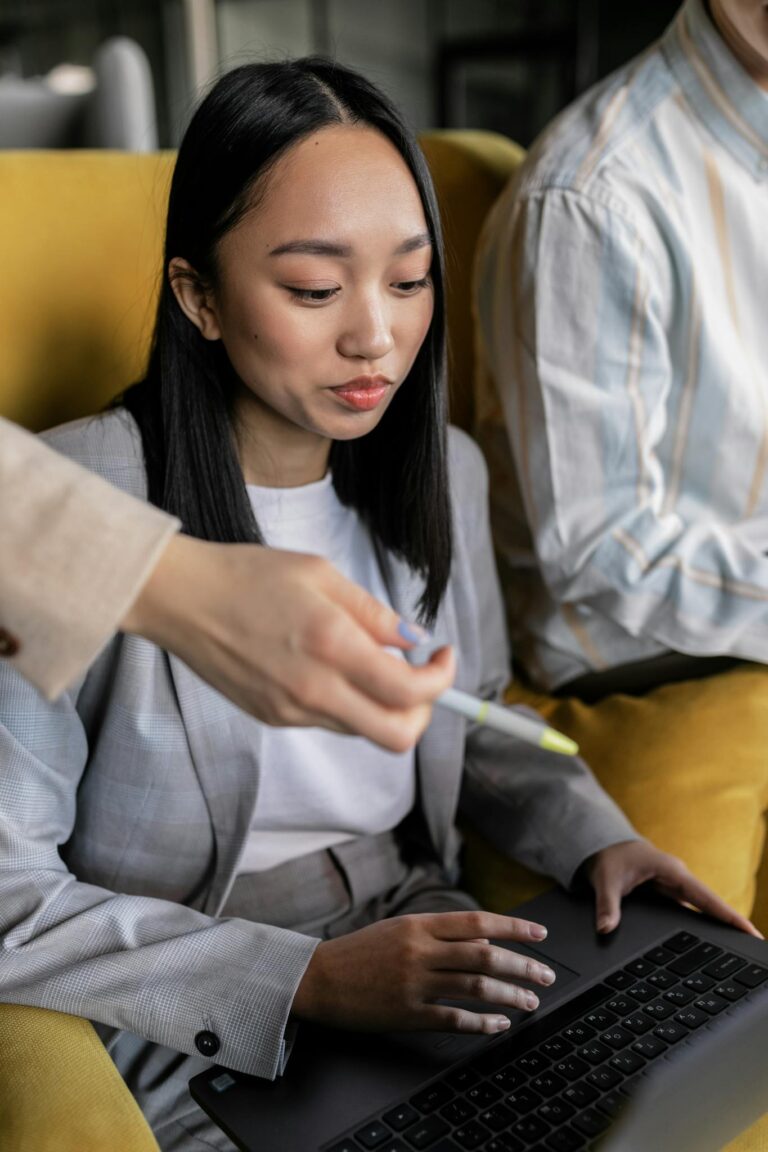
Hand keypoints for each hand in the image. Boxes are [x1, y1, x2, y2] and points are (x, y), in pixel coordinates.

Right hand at [120, 536, 454, 750]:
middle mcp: (314, 688)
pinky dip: (348, 703)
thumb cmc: (246, 575)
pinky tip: (329, 667)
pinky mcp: (273, 718)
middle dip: (423, 712)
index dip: (442, 679)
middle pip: (396, 735)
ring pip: (364, 730)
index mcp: (332, 645)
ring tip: (369, 662)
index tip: (442, 655)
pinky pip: (330, 722)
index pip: (410, 692)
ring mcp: (292, 710)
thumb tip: (412, 640)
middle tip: (420, 677)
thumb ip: (373, 612)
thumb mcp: (320, 574)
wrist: (181, 599)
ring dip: (383, 706)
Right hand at [291, 910, 554, 1033]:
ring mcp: (414, 983)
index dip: (513, 927)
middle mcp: (420, 950)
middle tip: (546, 975)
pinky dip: (482, 1023)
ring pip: (475, 987)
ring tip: (530, 1001)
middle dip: (522, 965)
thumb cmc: (361, 951)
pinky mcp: (407, 1013)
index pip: (478, 921)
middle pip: (484, 955)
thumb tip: (485, 941)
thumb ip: (440, 933)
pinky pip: (454, 1019)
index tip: (540, 934)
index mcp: (419, 924)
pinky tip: (499, 1025)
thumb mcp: (400, 928)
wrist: (319, 978)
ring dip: (509, 995)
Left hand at [584, 839, 762, 936]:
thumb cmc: (607, 856)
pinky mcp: (669, 892)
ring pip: (703, 907)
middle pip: (711, 904)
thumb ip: (607, 904)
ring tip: (741, 944)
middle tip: (755, 942)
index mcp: (671, 871)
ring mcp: (675, 885)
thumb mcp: (605, 880)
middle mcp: (678, 878)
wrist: (601, 843)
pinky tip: (713, 938)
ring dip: (720, 922)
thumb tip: (605, 929)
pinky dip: (704, 920)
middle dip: (732, 922)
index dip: (728, 915)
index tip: (750, 930)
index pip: (706, 897)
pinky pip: (691, 908)